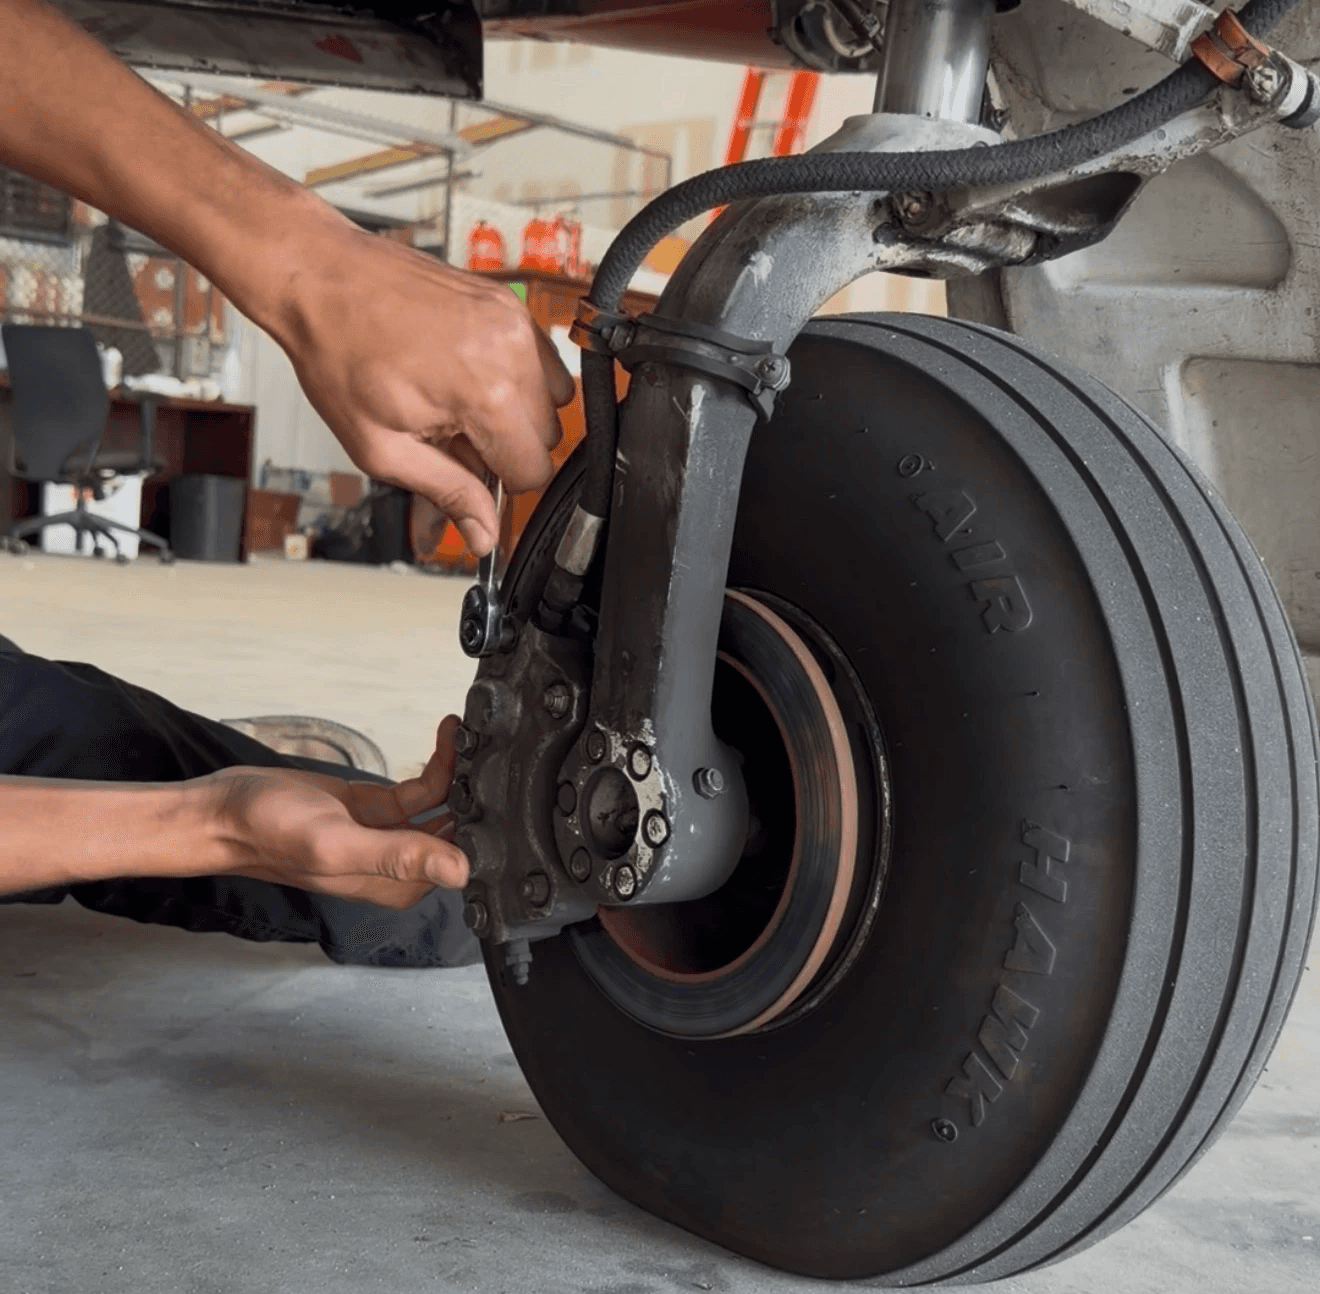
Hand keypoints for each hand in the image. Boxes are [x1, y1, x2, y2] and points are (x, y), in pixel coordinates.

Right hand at [205, 715, 468, 908]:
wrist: (225, 809)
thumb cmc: (268, 834)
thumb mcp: (337, 843)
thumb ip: (398, 856)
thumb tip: (459, 872)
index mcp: (394, 884)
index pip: (458, 861)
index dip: (480, 828)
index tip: (496, 792)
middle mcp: (396, 864)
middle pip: (456, 832)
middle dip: (476, 796)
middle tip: (489, 753)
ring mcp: (386, 833)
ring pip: (442, 803)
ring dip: (457, 771)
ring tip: (467, 737)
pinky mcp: (374, 807)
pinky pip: (419, 789)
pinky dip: (436, 763)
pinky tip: (446, 738)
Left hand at [267, 213, 575, 555]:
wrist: (321, 279)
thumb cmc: (338, 353)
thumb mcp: (382, 448)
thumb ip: (445, 493)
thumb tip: (482, 534)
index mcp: (482, 395)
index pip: (533, 470)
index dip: (499, 484)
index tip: (469, 472)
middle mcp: (509, 354)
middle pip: (548, 437)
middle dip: (507, 448)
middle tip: (454, 438)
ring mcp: (512, 323)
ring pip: (554, 399)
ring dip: (517, 414)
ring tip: (464, 406)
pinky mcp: (508, 303)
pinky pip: (542, 359)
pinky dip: (517, 378)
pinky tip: (471, 377)